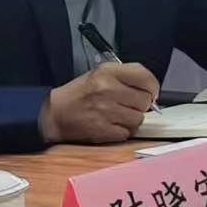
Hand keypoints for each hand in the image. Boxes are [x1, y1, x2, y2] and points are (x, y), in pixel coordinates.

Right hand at [38, 61, 157, 145]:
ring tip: (116, 116)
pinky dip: (121, 132)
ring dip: (131, 120)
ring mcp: (106, 111)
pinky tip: (110, 126)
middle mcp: (107, 89)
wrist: (54, 113)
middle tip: (127, 105)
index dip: (152, 88)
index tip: (150, 93)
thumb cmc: (80, 94)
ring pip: (138, 119)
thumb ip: (126, 77)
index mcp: (108, 72)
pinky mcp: (103, 130)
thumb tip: (151, 90)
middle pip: (145, 101)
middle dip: (139, 105)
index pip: (146, 77)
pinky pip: (127, 133)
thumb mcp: (100, 74)